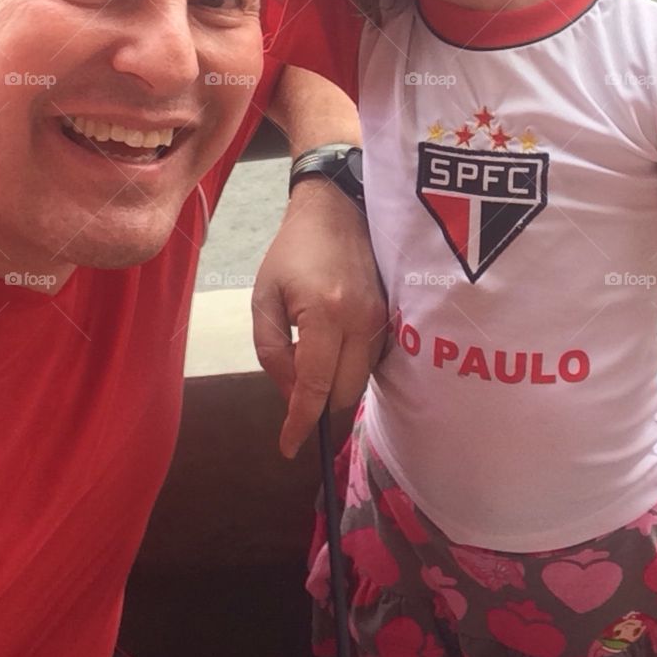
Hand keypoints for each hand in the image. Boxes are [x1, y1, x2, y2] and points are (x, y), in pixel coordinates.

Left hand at [252, 178, 387, 458]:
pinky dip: (349, 366)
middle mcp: (362, 320)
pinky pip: (371, 361)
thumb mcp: (264, 298)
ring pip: (360, 380)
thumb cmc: (293, 251)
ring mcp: (383, 318)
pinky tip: (333, 342)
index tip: (287, 447)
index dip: (300, 423)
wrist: (338, 209)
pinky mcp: (392, 315)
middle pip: (344, 393)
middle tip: (294, 370)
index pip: (316, 386)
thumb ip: (273, 351)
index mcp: (326, 312)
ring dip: (334, 382)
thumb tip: (293, 395)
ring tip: (312, 347)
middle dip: (317, 400)